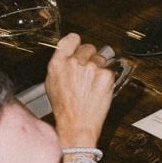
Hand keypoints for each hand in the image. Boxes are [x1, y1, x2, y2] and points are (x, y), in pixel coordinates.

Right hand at [46, 33, 114, 148]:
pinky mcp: (106, 75)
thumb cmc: (64, 107)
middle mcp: (75, 63)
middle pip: (88, 47)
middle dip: (89, 57)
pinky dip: (107, 77)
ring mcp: (92, 68)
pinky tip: (98, 88)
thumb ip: (60, 64)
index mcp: (58, 63)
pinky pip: (110, 69)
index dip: (77, 42)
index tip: (79, 45)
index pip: (71, 39)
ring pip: (101, 58)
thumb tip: (67, 53)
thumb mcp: (52, 82)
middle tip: (87, 72)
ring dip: (99, 67)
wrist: (77, 124)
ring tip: (92, 83)